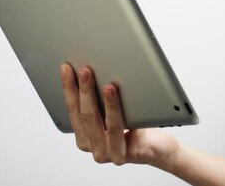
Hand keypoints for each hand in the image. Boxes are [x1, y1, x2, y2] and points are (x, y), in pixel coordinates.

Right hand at [60, 64, 179, 168]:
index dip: (68, 89)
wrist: (158, 149)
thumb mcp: (114, 113)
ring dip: (108, 104)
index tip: (66, 69)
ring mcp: (111, 153)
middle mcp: (95, 148)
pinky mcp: (129, 155)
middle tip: (85, 71)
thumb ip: (102, 102)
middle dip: (85, 91)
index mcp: (86, 138)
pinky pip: (130, 132)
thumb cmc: (135, 128)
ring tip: (109, 86)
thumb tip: (95, 72)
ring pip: (108, 125)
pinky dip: (129, 116)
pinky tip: (132, 104)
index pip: (73, 111)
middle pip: (87, 117)